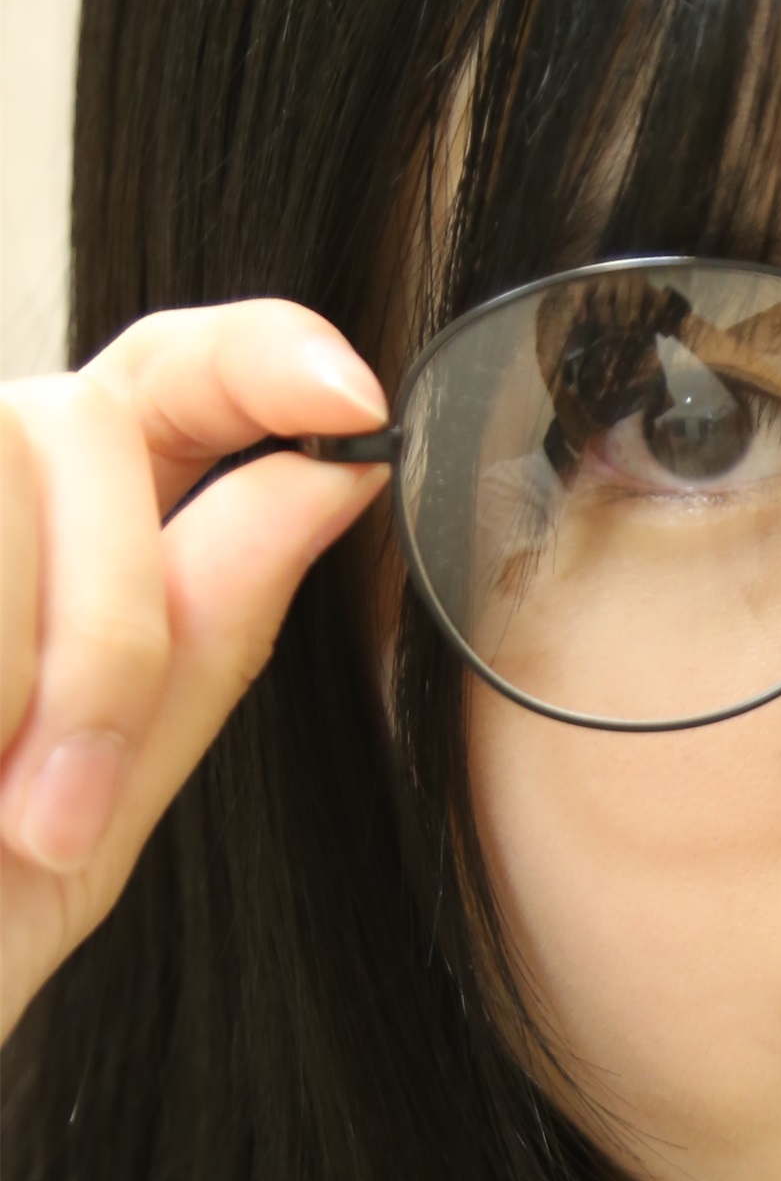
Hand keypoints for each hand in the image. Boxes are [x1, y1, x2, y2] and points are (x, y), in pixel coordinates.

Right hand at [0, 303, 389, 1039]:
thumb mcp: (83, 827)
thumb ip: (196, 651)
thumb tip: (329, 481)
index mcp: (37, 545)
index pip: (160, 379)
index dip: (253, 353)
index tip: (346, 399)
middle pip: (74, 430)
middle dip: (107, 632)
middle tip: (56, 824)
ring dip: (10, 667)